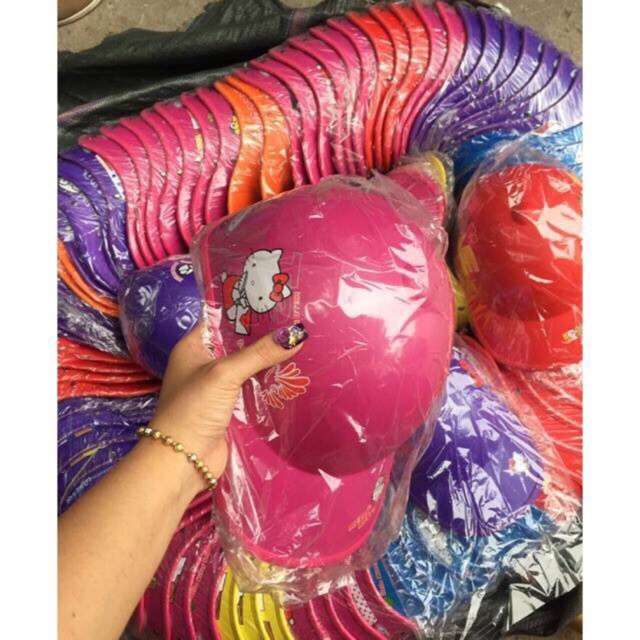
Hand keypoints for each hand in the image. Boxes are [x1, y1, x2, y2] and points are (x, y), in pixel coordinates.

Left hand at [148, 321, 307, 485]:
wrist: (182, 461)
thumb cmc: (193, 409)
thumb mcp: (224, 374)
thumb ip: (259, 353)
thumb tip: (298, 333)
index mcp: (194, 346)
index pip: (222, 317)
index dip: (247, 308)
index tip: (277, 299)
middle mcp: (205, 362)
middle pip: (239, 342)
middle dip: (265, 334)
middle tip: (298, 320)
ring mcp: (218, 386)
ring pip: (249, 365)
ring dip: (270, 359)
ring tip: (303, 342)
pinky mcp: (230, 407)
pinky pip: (253, 388)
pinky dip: (270, 382)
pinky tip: (294, 373)